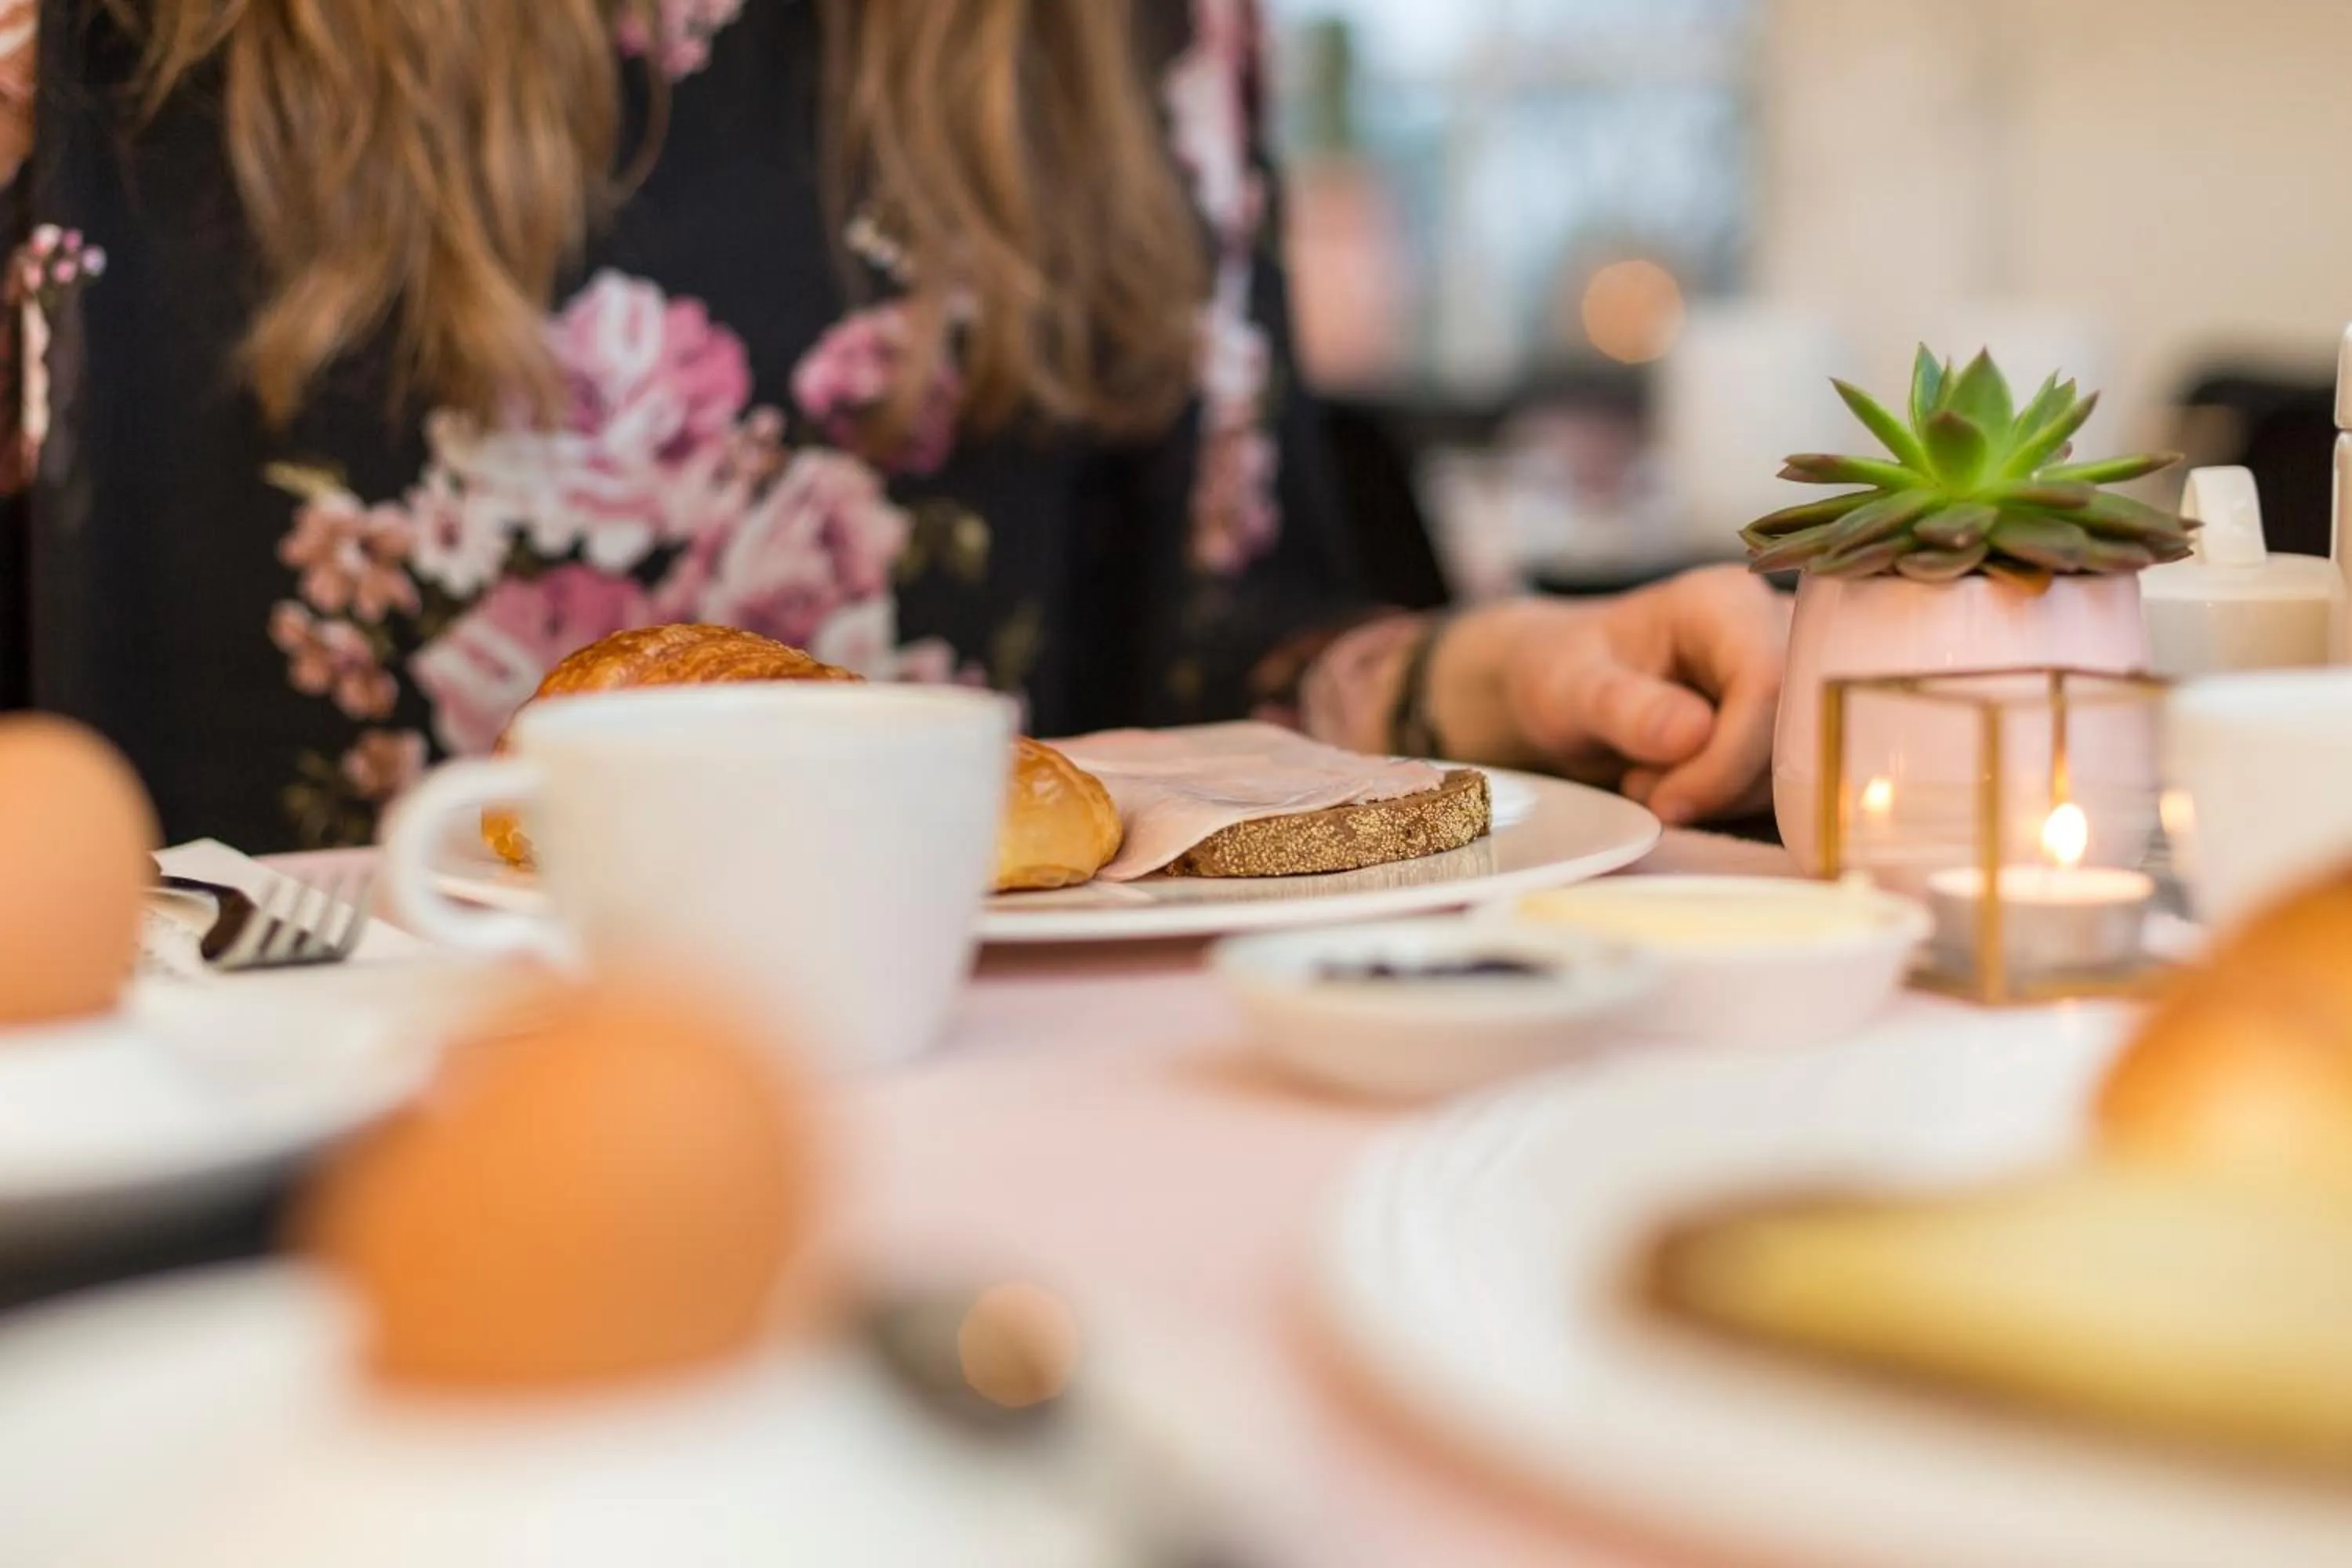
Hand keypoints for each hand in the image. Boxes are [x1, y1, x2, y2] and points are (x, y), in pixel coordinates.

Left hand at [1428, 567, 1789, 825]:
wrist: (1566, 687)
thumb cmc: (1562, 673)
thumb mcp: (1570, 690)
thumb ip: (1624, 707)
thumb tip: (1695, 731)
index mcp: (1726, 603)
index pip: (1767, 682)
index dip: (1730, 757)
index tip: (1668, 803)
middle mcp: (1777, 631)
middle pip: (1797, 727)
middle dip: (1724, 783)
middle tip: (1649, 793)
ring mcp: (1794, 678)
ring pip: (1797, 764)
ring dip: (1722, 797)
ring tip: (1649, 781)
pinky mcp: (1791, 723)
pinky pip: (1788, 782)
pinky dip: (1731, 802)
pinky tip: (1678, 788)